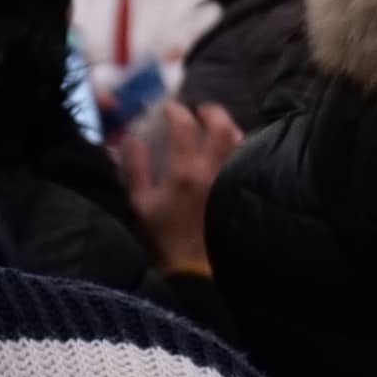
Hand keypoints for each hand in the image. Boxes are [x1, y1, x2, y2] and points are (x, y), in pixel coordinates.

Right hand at [115, 99, 242, 273]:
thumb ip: (135, 168)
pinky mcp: (239, 190)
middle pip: (221, 126)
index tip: (168, 109)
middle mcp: (212, 169)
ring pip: (238, 140)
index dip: (176, 111)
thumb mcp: (139, 203)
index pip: (184, 126)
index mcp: (185, 171)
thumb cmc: (163, 237)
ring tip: (216, 128)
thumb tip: (132, 139)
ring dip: (228, 127)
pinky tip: (228, 152)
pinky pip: (244, 158)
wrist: (193, 267)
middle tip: (200, 110)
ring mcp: (229, 179)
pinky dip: (237, 148)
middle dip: (211, 112)